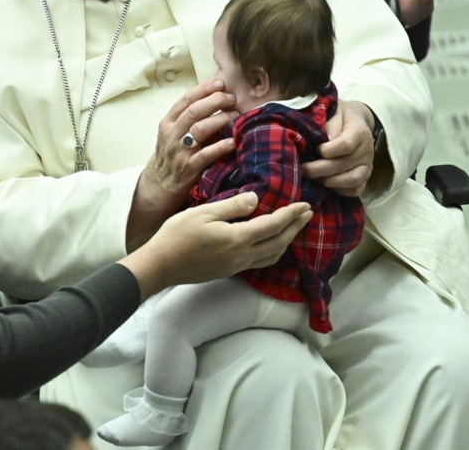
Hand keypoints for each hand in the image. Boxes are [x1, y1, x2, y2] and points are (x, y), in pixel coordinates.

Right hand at [120, 192, 312, 298]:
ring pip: (272, 256)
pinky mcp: (229, 271)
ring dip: (287, 241)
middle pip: (279, 243)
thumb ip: (232, 206)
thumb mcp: (203, 213)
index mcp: (237, 239)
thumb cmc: (177, 235)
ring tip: (293, 228)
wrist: (161, 265)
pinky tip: (270, 243)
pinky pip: (260, 261)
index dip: (291, 215)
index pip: (272, 225)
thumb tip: (257, 198)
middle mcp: (242, 256)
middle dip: (295, 228)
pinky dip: (273, 250)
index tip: (305, 205)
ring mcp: (236, 266)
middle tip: (307, 214)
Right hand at [128, 80, 236, 243]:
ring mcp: (179, 152)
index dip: (204, 89)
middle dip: (214, 101)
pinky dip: (220, 147)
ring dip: (220, 119)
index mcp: (168, 122)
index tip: (220, 82)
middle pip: (193, 111)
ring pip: (199, 129)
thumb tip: (216, 97)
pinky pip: (205, 155)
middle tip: (231, 98)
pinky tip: (233, 141)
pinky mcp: (188, 168)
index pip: (185, 100)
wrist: (160, 184)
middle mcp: (171, 135)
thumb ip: (190, 118)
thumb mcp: (173, 133)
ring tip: (236, 114)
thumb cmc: (172, 155)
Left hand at [301, 100, 373, 196]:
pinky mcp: (365, 176)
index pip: (345, 145)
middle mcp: (366, 150)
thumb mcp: (333, 114)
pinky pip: (356, 189)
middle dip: (319, 169)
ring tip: (312, 178)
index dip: (328, 150)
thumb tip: (321, 145)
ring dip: (329, 182)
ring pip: (351, 180)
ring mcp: (367, 165)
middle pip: (343, 164)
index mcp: (359, 132)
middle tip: (303, 170)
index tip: (316, 149)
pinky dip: (340, 191)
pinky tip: (325, 185)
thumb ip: (328, 126)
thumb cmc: (339, 116)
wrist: (356, 121)